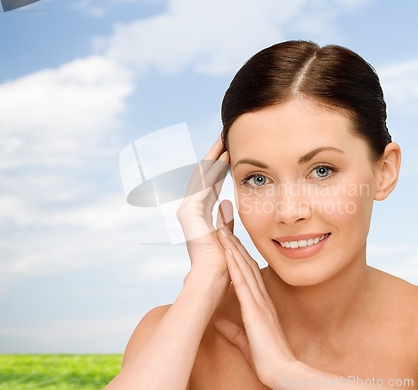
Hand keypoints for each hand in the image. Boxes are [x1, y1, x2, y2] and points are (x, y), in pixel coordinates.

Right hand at [177, 136, 232, 281]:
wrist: (213, 277)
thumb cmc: (222, 263)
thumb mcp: (226, 235)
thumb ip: (225, 220)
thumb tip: (227, 203)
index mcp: (199, 216)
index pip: (209, 186)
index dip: (219, 170)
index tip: (229, 155)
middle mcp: (190, 210)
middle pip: (203, 177)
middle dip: (214, 158)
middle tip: (224, 140)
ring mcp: (187, 209)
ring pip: (201, 176)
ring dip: (213, 158)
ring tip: (224, 140)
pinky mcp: (189, 211)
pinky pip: (203, 184)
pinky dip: (213, 170)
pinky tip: (223, 157)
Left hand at [215, 227, 296, 386]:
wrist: (282, 372)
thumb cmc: (268, 359)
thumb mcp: (245, 341)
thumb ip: (233, 330)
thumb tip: (218, 322)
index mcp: (260, 304)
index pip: (248, 274)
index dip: (238, 257)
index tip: (229, 243)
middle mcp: (261, 298)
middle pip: (246, 265)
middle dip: (234, 245)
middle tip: (224, 227)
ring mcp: (259, 302)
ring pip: (244, 268)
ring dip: (232, 249)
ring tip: (222, 231)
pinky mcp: (254, 310)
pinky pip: (242, 283)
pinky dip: (234, 266)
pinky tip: (227, 253)